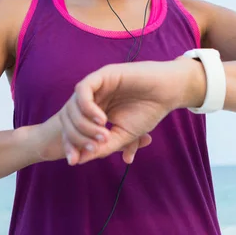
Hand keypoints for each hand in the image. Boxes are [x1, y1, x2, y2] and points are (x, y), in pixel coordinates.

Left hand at [58, 57, 205, 164]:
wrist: (167, 93)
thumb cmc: (148, 112)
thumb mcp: (123, 136)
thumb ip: (102, 147)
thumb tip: (79, 160)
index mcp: (94, 111)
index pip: (72, 129)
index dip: (70, 145)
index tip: (75, 161)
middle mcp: (92, 98)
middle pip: (68, 118)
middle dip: (75, 138)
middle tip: (93, 148)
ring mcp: (96, 86)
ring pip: (72, 106)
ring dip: (83, 125)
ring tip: (103, 135)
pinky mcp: (102, 75)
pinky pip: (83, 91)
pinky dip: (87, 108)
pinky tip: (102, 120)